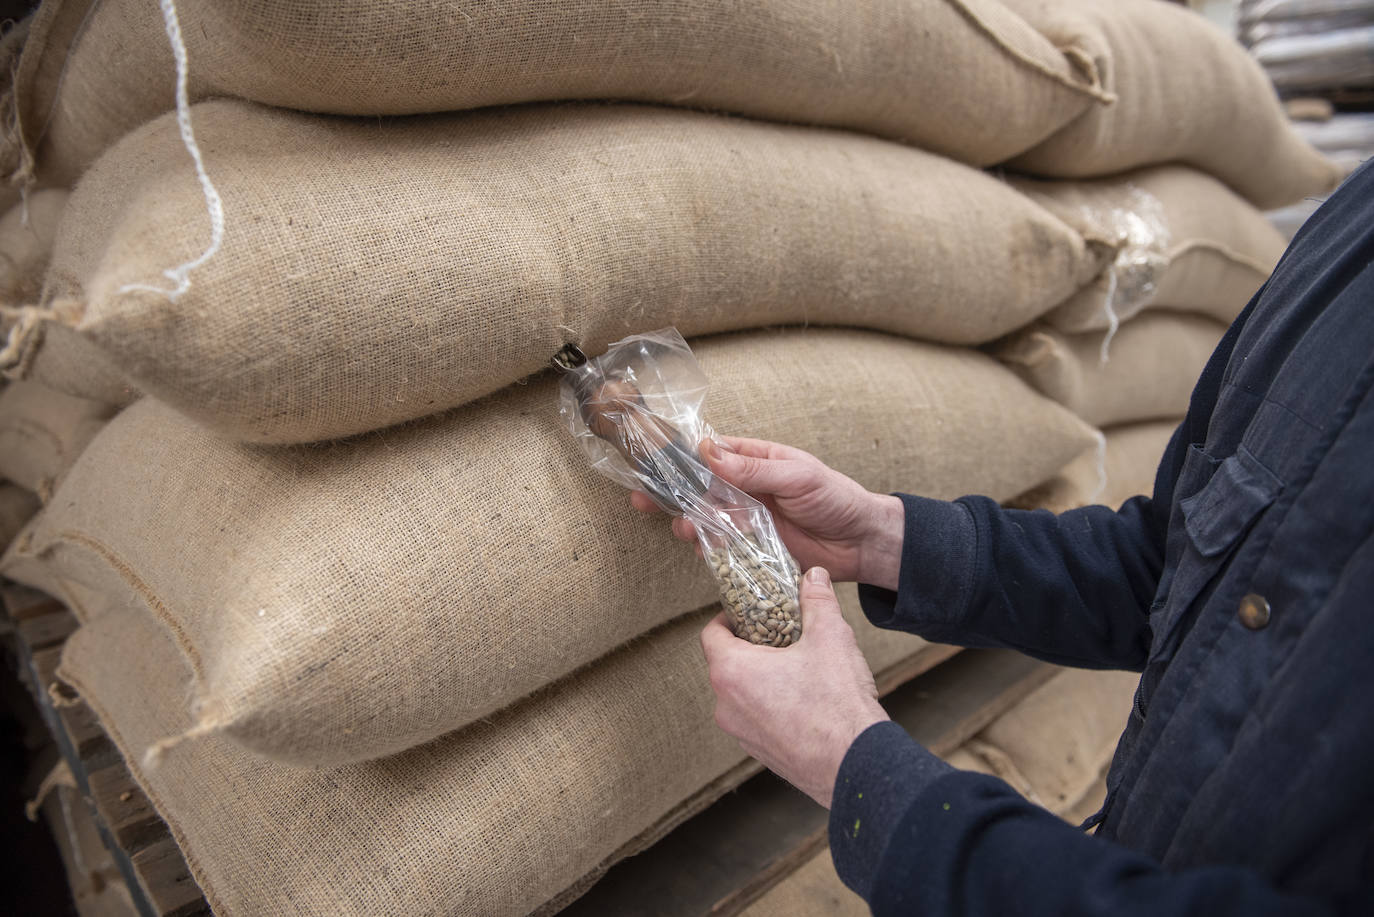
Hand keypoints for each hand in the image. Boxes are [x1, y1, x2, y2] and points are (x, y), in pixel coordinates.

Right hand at [630, 436, 904, 589]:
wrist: (863, 543)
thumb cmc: (836, 498)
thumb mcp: (798, 476)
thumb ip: (755, 469)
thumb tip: (710, 453)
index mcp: (756, 460)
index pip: (711, 453)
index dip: (681, 456)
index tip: (653, 460)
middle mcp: (746, 488)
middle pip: (699, 488)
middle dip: (671, 493)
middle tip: (642, 499)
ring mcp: (748, 520)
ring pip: (706, 519)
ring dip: (689, 522)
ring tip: (681, 528)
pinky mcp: (753, 549)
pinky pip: (722, 548)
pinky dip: (708, 548)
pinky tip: (701, 549)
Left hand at [702, 566, 888, 807]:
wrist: (855, 764)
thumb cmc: (836, 702)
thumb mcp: (830, 637)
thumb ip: (817, 601)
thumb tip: (815, 576)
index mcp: (732, 672)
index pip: (712, 634)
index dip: (730, 617)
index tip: (751, 611)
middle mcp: (726, 706)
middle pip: (726, 663)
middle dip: (751, 646)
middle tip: (782, 635)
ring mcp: (741, 734)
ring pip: (741, 693)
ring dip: (762, 677)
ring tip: (797, 666)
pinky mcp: (759, 753)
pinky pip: (756, 718)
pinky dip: (771, 704)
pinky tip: (804, 699)